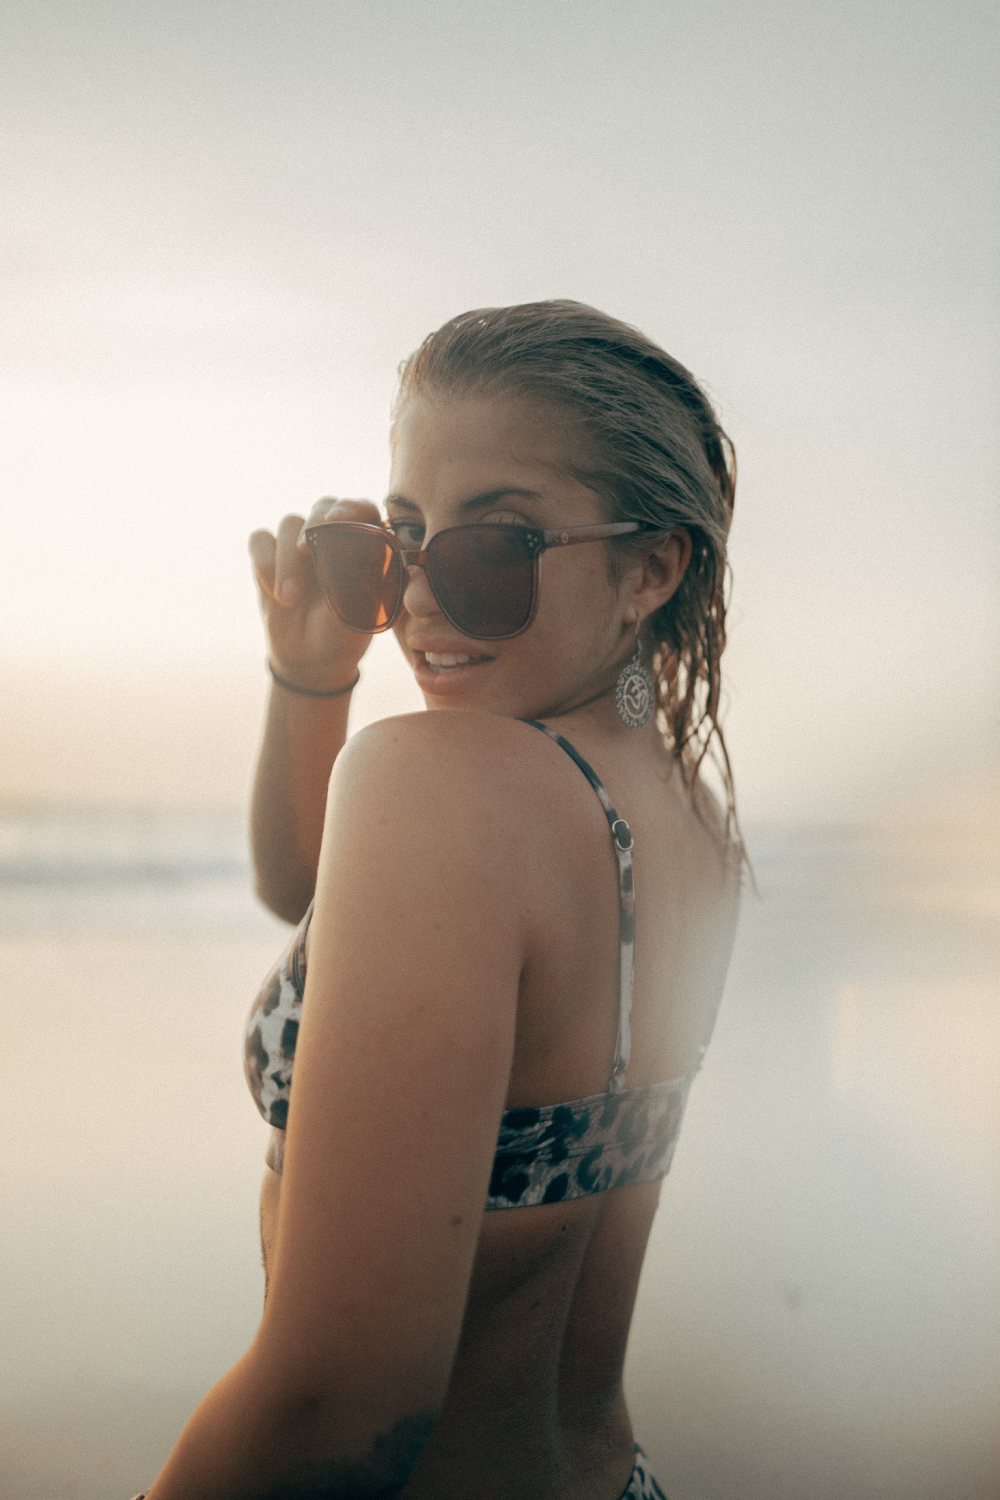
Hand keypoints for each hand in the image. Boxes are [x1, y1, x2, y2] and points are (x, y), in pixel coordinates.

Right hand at [249, 498, 380, 691]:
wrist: (312, 660)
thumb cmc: (344, 635)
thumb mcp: (358, 613)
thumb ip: (356, 579)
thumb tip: (347, 546)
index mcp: (366, 545)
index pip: (364, 510)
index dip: (351, 508)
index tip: (334, 522)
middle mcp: (334, 538)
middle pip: (323, 506)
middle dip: (313, 524)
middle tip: (304, 548)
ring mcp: (300, 546)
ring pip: (288, 524)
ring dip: (287, 560)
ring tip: (290, 598)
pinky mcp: (270, 557)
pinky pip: (260, 539)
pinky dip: (264, 563)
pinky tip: (274, 593)